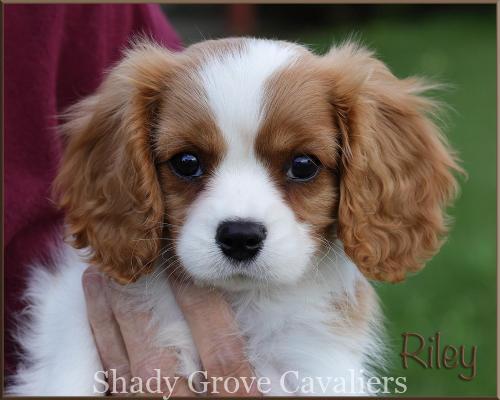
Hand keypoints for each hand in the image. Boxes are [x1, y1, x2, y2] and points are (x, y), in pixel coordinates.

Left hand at [82, 266, 258, 396]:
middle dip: (142, 303)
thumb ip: (273, 382)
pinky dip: (99, 354)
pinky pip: (108, 388)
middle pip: (163, 355)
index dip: (202, 303)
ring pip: (127, 370)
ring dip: (107, 321)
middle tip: (126, 261)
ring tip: (96, 279)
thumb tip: (290, 348)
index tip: (185, 266)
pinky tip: (93, 326)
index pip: (222, 350)